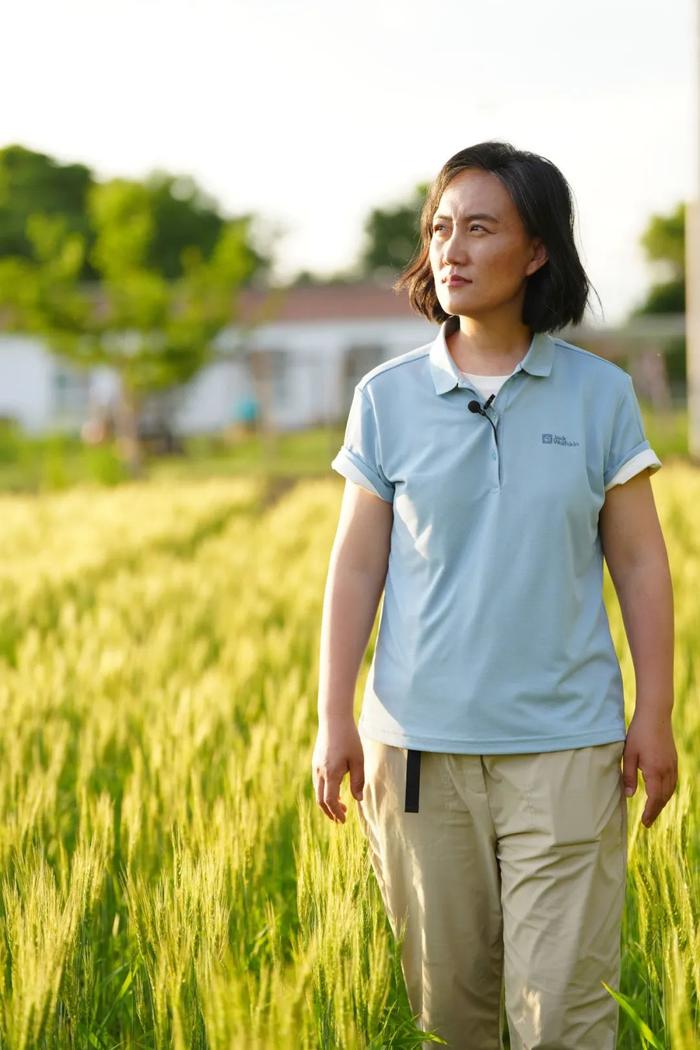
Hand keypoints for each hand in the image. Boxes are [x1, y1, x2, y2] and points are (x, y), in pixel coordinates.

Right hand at [311, 718, 364, 823]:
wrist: (333, 719)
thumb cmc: (348, 738)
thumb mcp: (358, 760)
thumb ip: (358, 781)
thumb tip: (358, 800)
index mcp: (331, 773)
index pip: (330, 801)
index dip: (336, 812)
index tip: (343, 820)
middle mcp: (320, 772)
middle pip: (320, 800)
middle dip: (330, 812)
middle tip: (340, 819)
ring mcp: (316, 767)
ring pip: (318, 791)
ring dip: (328, 802)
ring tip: (341, 805)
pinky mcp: (315, 761)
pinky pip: (318, 782)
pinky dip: (325, 791)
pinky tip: (336, 790)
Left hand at [622, 712, 677, 826]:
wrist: (655, 715)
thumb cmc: (638, 733)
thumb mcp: (628, 754)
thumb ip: (628, 776)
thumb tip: (629, 796)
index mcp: (655, 771)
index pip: (655, 799)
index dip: (650, 812)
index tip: (644, 823)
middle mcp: (667, 770)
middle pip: (664, 798)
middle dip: (656, 811)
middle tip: (647, 822)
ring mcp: (672, 765)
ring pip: (670, 790)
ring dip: (662, 803)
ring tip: (653, 810)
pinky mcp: (673, 760)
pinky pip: (673, 782)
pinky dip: (667, 792)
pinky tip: (661, 793)